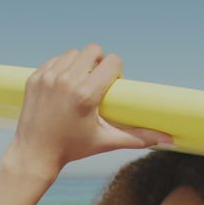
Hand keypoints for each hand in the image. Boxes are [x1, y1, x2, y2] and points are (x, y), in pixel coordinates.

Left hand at [8, 44, 172, 174]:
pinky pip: (55, 60)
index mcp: (85, 94)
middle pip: (93, 50)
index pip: (112, 62)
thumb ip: (139, 137)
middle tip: (96, 82)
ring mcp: (48, 78)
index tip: (111, 86)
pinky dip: (62, 69)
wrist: (35, 153)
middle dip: (99, 63)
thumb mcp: (106, 142)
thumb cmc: (72, 149)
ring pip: (73, 54)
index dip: (116, 71)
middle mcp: (66, 81)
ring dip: (80, 64)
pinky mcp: (35, 77)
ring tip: (80, 84)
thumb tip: (168, 139)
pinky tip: (64, 87)